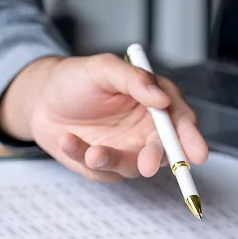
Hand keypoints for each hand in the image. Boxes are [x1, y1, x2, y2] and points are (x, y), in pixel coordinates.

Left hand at [0, 55, 208, 180]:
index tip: (198, 154)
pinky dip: (83, 157)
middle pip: (163, 151)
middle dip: (155, 158)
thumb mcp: (102, 68)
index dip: (192, 138)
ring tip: (91, 152)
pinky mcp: (102, 165)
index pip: (181, 122)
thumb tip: (161, 97)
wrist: (40, 99)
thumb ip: (133, 79)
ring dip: (112, 160)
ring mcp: (125, 150)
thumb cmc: (74, 79)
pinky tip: (67, 140)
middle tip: (145, 164)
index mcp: (155, 102)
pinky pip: (99, 169)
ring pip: (130, 166)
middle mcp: (145, 130)